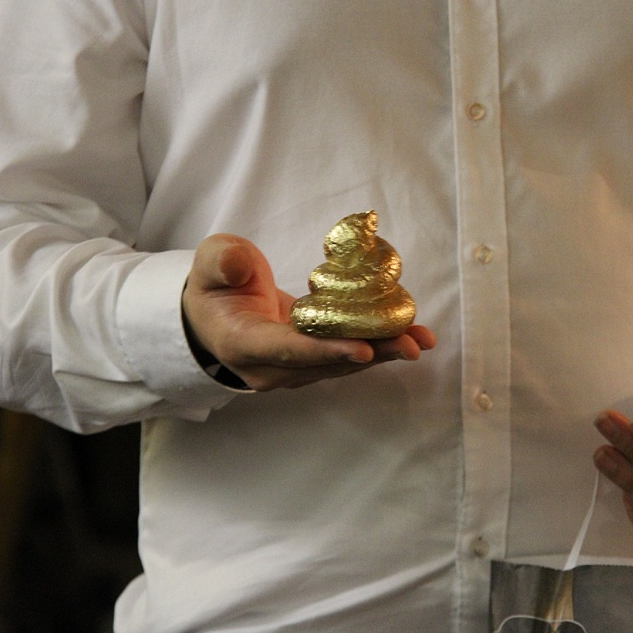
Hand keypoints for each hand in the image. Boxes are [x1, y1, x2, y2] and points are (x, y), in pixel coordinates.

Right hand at [181, 234, 435, 390]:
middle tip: (411, 344)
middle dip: (372, 353)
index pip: (287, 350)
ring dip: (383, 351)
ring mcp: (292, 370)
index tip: (363, 348)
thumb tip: (241, 266)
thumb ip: (221, 262)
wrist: (214, 314)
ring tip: (422, 340)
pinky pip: (346, 355)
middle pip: (325, 362)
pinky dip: (378, 346)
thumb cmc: (214, 285)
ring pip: (341, 363)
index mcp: (242, 344)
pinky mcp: (310, 363)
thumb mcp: (210, 263)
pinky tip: (411, 336)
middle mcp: (269, 368)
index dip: (326, 350)